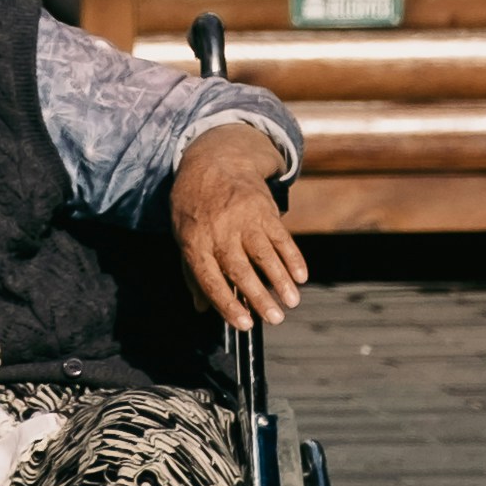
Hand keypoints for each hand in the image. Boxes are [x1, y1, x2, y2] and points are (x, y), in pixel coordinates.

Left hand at [171, 124, 309, 330]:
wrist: (215, 161)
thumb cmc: (195, 207)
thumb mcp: (183, 235)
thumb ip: (193, 272)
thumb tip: (202, 308)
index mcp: (195, 243)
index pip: (210, 280)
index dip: (227, 304)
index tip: (245, 324)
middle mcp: (220, 232)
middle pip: (240, 270)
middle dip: (259, 297)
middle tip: (275, 319)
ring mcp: (244, 219)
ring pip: (265, 254)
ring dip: (280, 280)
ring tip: (292, 302)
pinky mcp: (264, 209)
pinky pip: (282, 237)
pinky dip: (293, 257)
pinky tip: (301, 276)